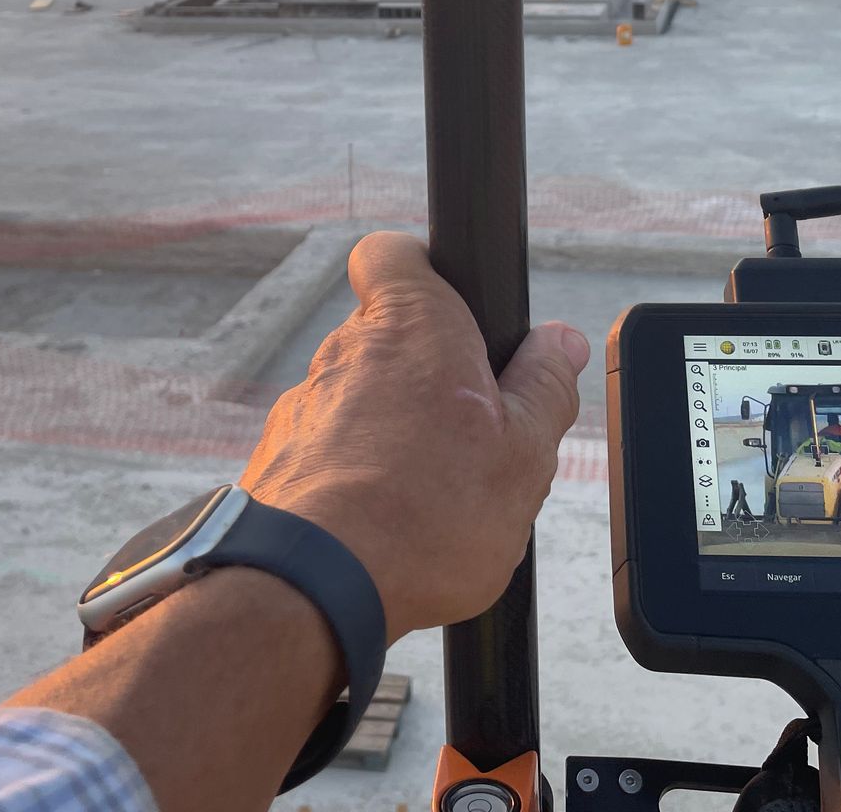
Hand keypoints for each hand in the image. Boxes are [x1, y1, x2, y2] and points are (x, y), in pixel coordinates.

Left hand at [240, 232, 588, 640]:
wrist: (315, 587)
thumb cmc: (428, 514)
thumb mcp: (525, 454)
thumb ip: (546, 386)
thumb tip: (561, 342)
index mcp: (414, 325)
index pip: (393, 251)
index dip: (422, 270)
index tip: (456, 308)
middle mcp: (348, 349)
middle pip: (387, 332)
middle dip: (425, 370)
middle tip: (467, 429)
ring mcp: (305, 402)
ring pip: (358, 394)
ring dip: (389, 425)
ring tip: (427, 490)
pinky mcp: (279, 456)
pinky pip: (327, 445)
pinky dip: (354, 469)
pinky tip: (384, 520)